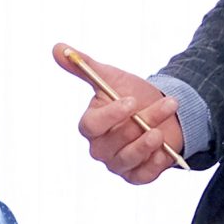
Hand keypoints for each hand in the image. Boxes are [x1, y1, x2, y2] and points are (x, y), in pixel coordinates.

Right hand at [54, 43, 184, 183]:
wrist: (163, 113)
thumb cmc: (133, 96)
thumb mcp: (111, 78)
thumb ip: (85, 66)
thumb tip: (58, 47)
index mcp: (91, 125)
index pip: (92, 126)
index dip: (111, 115)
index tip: (131, 101)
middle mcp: (101, 147)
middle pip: (113, 142)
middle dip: (140, 123)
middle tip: (166, 105)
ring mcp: (118, 163)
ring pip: (129, 158)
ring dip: (149, 142)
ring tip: (162, 131)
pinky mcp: (136, 175)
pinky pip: (142, 175)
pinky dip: (154, 164)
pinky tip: (164, 151)